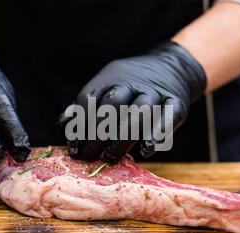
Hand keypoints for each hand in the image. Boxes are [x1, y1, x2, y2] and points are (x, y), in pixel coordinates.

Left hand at [59, 41, 206, 162]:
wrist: (173, 67)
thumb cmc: (133, 85)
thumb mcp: (108, 86)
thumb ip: (87, 106)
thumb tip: (62, 126)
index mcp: (112, 77)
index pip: (90, 99)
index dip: (80, 125)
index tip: (75, 148)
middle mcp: (134, 81)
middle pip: (113, 105)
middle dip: (98, 133)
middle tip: (90, 156)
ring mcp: (157, 92)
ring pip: (139, 112)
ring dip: (123, 138)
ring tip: (111, 158)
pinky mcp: (177, 102)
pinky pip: (167, 118)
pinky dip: (157, 135)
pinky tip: (145, 151)